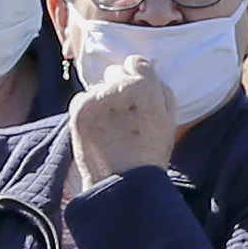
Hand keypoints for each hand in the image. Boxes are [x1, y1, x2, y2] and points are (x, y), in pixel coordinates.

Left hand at [70, 51, 176, 180]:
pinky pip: (82, 100)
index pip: (137, 63)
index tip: (138, 98)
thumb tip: (144, 71)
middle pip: (114, 72)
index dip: (139, 79)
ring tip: (110, 129)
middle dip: (118, 88)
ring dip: (102, 102)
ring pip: (97, 89)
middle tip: (124, 117)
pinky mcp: (79, 110)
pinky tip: (98, 131)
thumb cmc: (150, 156)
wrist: (123, 186)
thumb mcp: (168, 120)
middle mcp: (118, 86)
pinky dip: (88, 112)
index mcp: (145, 87)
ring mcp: (96, 98)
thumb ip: (160, 90)